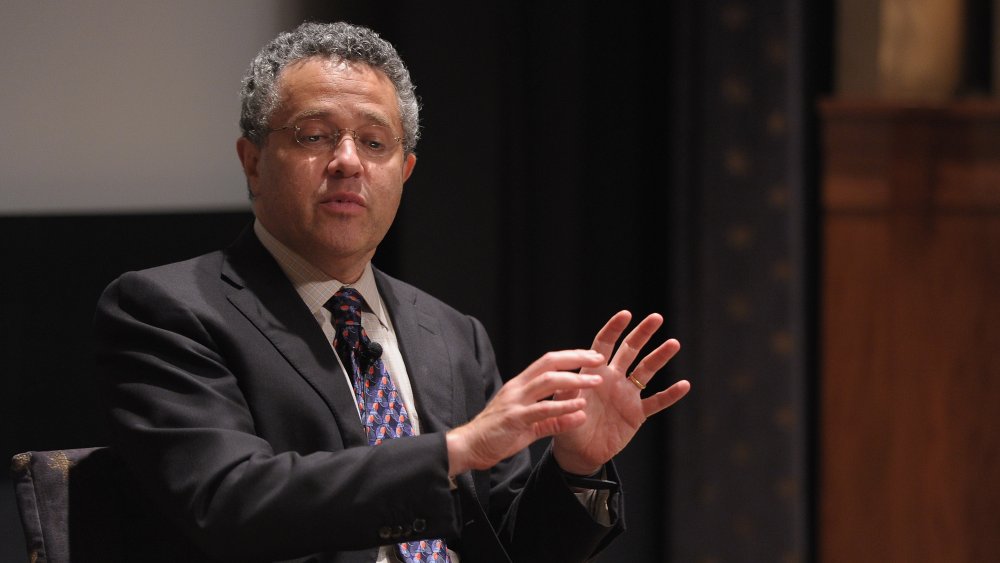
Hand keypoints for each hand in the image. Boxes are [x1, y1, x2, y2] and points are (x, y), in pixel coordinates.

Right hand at [445, 349, 606, 475]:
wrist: (469, 446)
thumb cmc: (498, 434)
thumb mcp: (530, 425)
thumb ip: (554, 419)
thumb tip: (581, 414)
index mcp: (520, 385)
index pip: (548, 361)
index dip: (570, 356)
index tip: (591, 356)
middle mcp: (517, 387)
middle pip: (549, 363)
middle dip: (576, 358)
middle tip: (599, 360)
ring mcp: (515, 401)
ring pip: (548, 381)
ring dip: (575, 380)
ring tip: (595, 381)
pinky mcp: (514, 418)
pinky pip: (542, 409)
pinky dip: (563, 406)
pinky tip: (579, 406)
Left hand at [551, 311, 689, 474]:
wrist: (579, 451)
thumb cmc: (566, 425)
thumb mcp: (561, 407)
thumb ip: (566, 393)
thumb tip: (568, 381)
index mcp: (594, 373)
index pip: (604, 345)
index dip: (614, 329)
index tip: (625, 314)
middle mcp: (613, 379)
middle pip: (630, 350)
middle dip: (642, 333)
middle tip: (657, 317)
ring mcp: (627, 395)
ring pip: (646, 371)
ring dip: (660, 357)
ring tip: (673, 343)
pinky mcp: (637, 414)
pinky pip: (656, 401)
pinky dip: (670, 394)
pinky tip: (684, 384)